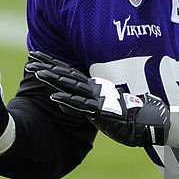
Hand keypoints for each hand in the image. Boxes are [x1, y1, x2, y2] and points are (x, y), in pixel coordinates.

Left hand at [26, 51, 168, 146]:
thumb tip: (60, 100)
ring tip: (36, 72)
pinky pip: (80, 106)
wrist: (149, 123)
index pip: (68, 72)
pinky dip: (66, 100)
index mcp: (93, 87)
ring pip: (70, 86)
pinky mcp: (100, 112)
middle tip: (30, 57)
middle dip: (47, 66)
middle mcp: (93, 90)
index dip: (52, 63)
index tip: (35, 55)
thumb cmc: (126, 117)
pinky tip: (53, 96)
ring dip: (53, 79)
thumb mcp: (100, 109)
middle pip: (66, 74)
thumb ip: (81, 103)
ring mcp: (96, 99)